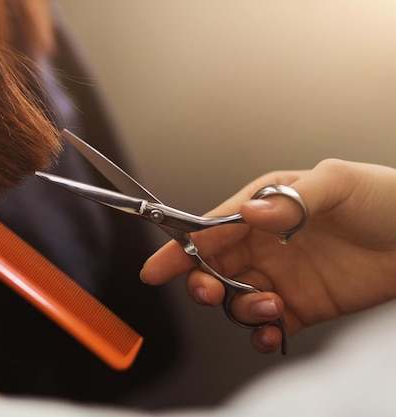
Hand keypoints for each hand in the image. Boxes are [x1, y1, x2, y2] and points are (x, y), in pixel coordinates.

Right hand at [141, 159, 395, 352]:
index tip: (158, 269)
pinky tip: (274, 333)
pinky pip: (268, 327)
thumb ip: (291, 200)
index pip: (211, 229)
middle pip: (213, 269)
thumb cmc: (386, 199)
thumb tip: (249, 212)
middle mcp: (265, 244)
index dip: (181, 249)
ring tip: (272, 306)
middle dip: (203, 284)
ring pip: (236, 300)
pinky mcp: (301, 306)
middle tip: (211, 291)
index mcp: (264, 208)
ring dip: (242, 310)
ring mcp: (281, 277)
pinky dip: (262, 335)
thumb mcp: (339, 184)